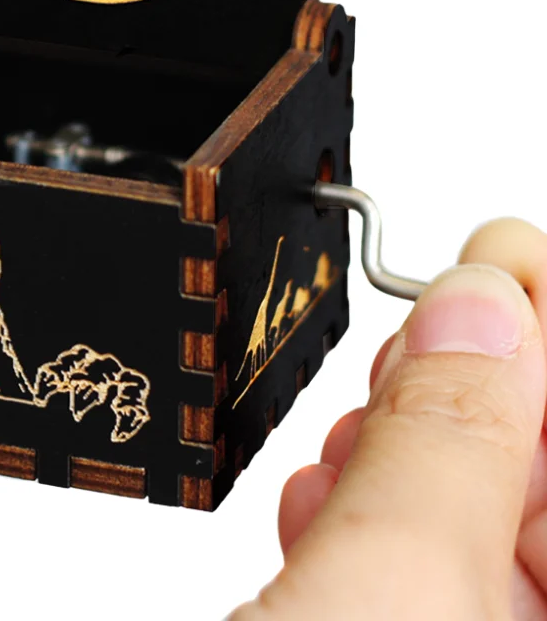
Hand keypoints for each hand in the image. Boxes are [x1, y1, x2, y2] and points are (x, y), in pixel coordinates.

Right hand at [231, 219, 546, 619]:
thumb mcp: (388, 591)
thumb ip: (443, 447)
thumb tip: (476, 310)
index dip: (546, 335)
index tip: (498, 256)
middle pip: (534, 475)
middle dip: (478, 381)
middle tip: (429, 308)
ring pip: (467, 519)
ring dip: (407, 441)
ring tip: (362, 400)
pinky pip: (405, 571)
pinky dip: (360, 509)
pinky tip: (320, 491)